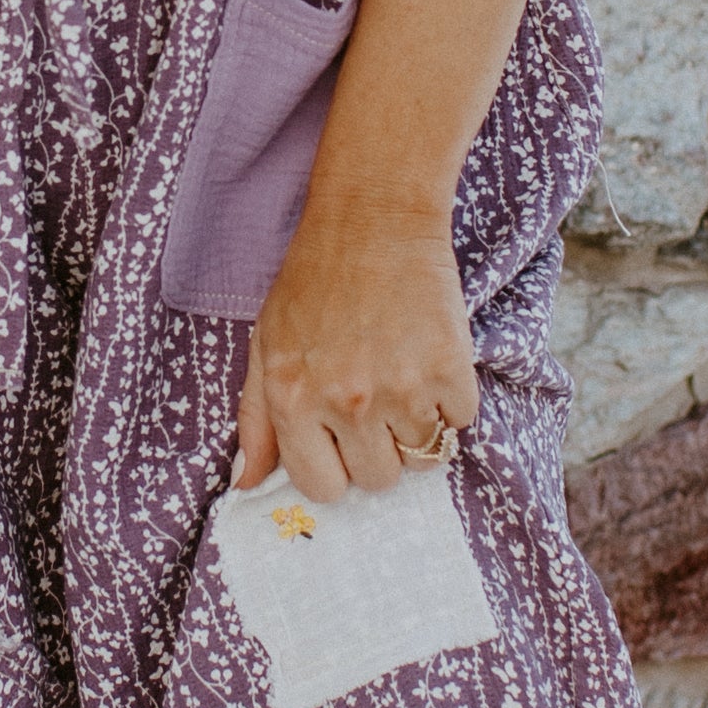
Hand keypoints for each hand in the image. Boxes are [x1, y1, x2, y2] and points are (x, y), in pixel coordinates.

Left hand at [237, 188, 479, 502]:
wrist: (375, 221)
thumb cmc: (314, 281)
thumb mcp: (266, 345)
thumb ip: (255, 421)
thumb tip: (247, 485)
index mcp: (293, 400)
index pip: (322, 487)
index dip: (335, 469)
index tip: (341, 443)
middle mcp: (346, 403)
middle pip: (378, 479)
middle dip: (378, 450)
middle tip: (376, 402)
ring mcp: (402, 390)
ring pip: (423, 457)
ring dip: (417, 428)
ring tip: (403, 379)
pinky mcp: (450, 371)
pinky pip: (460, 422)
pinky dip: (451, 402)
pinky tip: (430, 363)